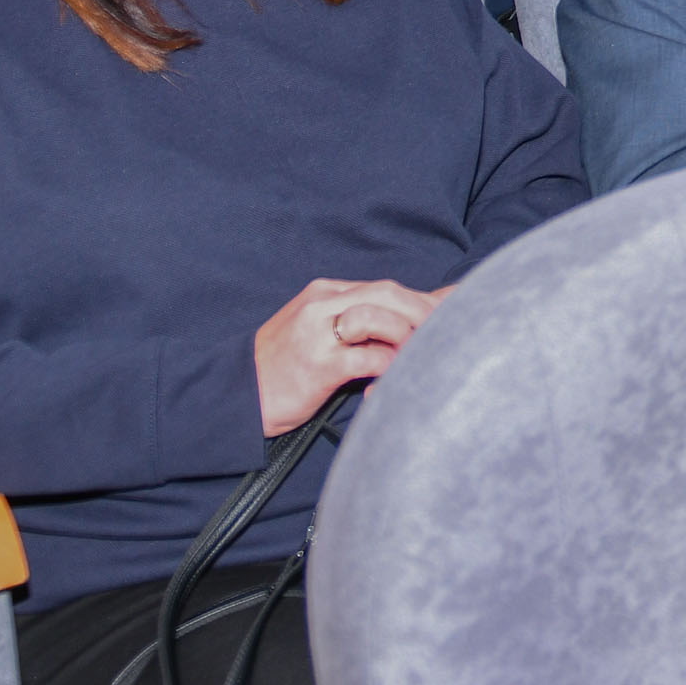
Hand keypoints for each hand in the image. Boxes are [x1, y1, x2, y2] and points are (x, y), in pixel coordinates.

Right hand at [251, 278, 439, 433]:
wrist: (239, 396)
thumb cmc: (284, 368)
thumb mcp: (316, 331)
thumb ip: (356, 320)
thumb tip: (404, 321)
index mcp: (324, 293)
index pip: (385, 288)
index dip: (420, 302)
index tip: (446, 316)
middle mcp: (322, 305)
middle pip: (388, 294)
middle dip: (423, 312)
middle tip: (445, 333)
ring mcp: (318, 333)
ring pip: (380, 317)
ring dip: (409, 334)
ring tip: (422, 353)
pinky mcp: (319, 364)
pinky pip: (367, 357)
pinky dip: (389, 364)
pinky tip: (397, 375)